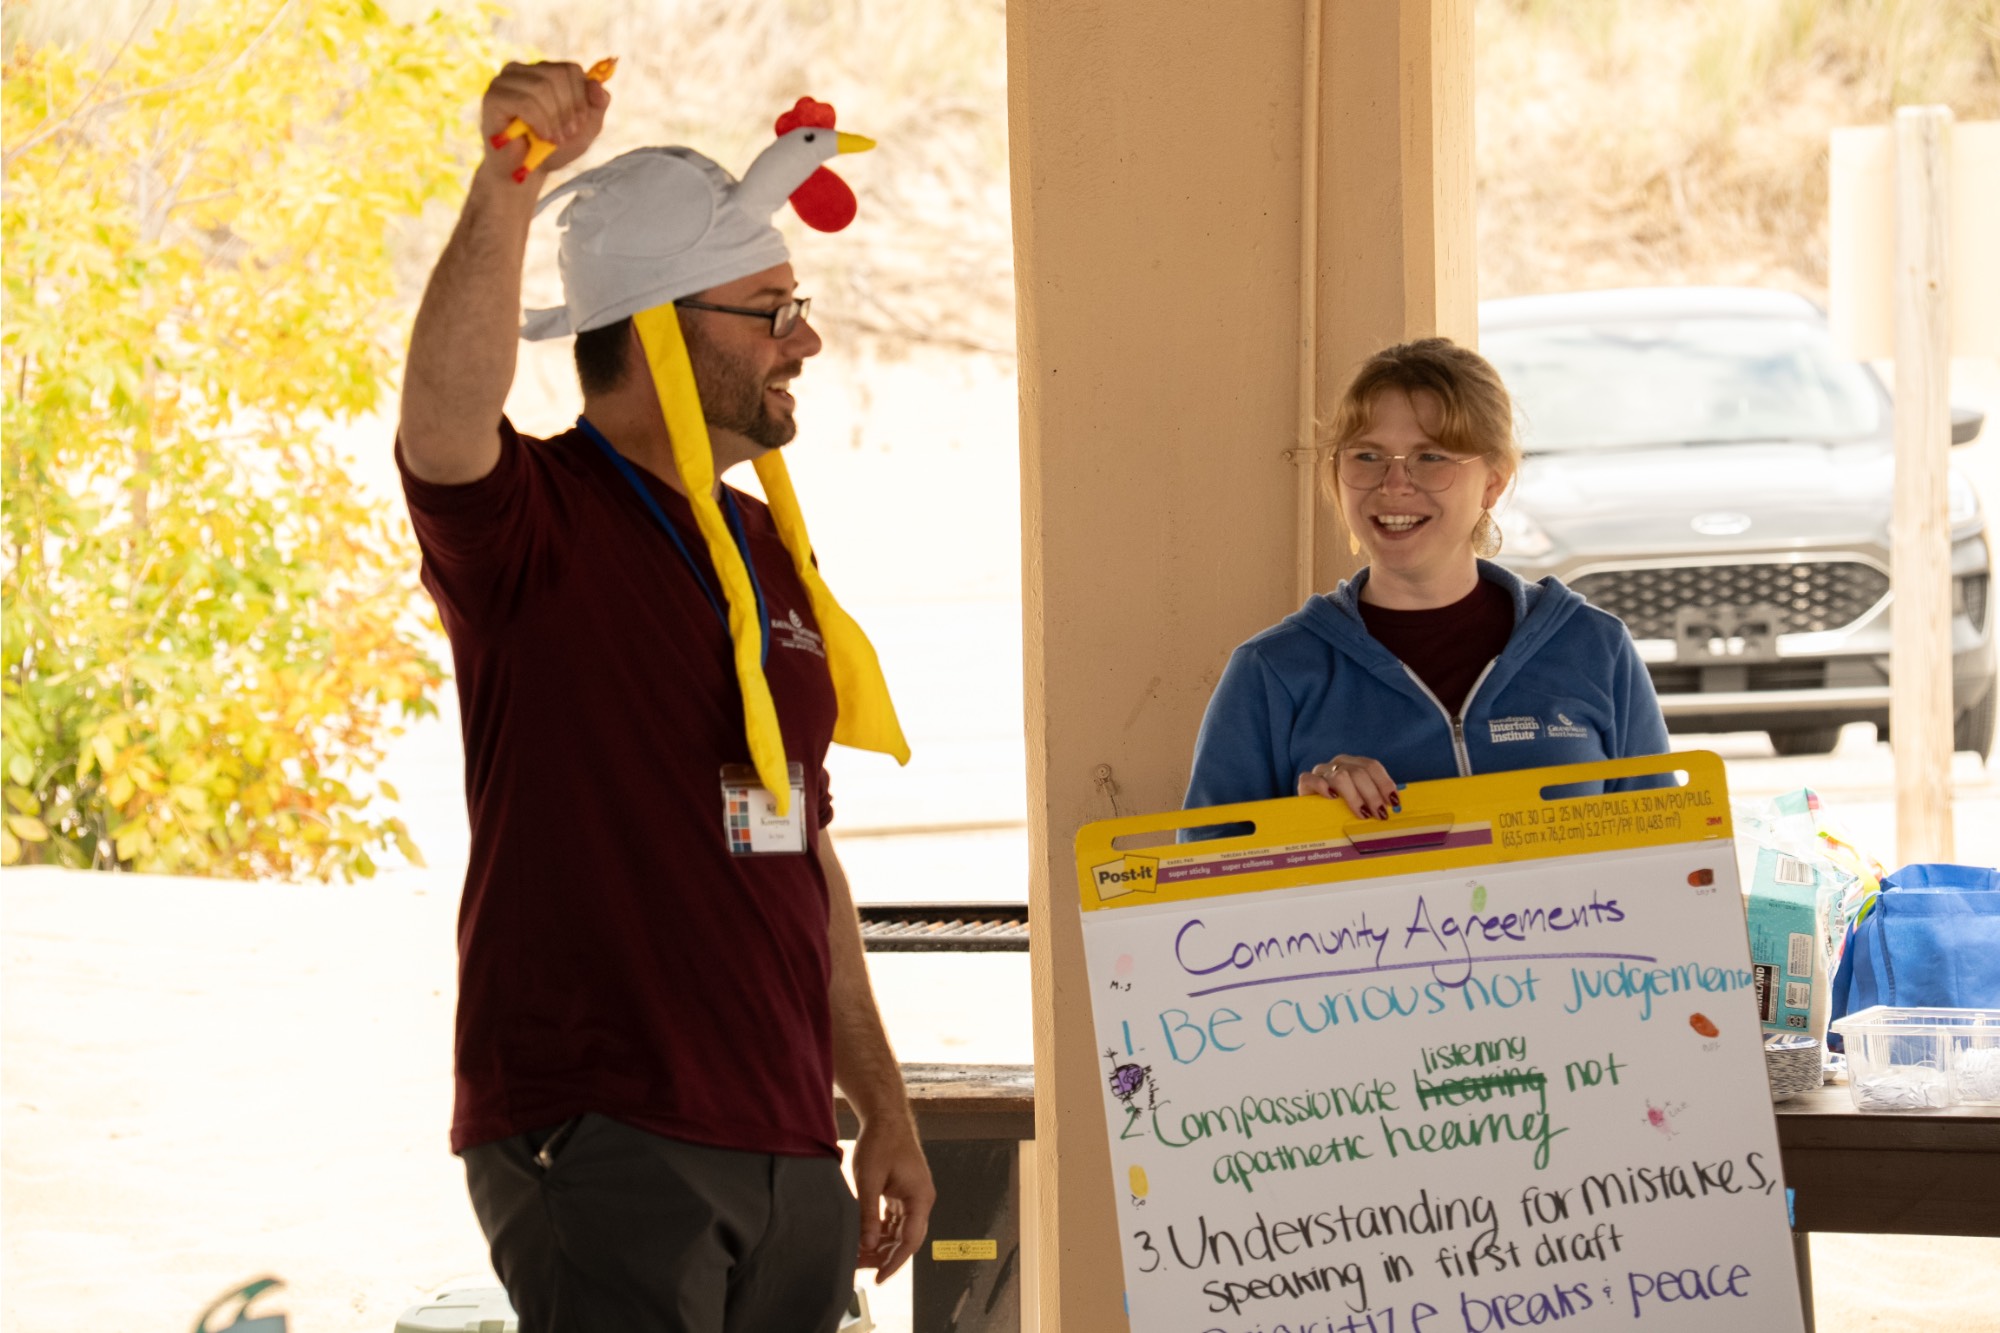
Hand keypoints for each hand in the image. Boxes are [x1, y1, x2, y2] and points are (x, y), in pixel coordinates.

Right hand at [479, 61, 609, 181]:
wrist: (523, 173)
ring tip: (555, 139)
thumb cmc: (553, 149)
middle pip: (557, 75)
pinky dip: (540, 122)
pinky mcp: (493, 96)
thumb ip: (597, 105)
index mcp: (544, 72)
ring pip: (541, 87)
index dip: (581, 97)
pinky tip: (542, 137)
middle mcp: (523, 70)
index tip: (580, 123)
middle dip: (568, 108)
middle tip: (568, 133)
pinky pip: (525, 101)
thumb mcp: (585, 129)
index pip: (570, 69)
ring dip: (554, 118)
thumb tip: (598, 84)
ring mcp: (505, 80)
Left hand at [850, 1113, 933, 1282]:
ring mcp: (912, 1197)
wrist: (885, 1117)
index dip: (894, 1262)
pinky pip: (894, 1220)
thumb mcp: (869, 1179)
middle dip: (883, 1256)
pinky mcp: (902, 1193)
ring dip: (880, 1244)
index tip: (879, 1278)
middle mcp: (920, 1200)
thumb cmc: (881, 1142)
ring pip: (899, 1231)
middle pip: (905, 1239)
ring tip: (857, 1255)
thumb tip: (867, 1244)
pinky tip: (863, 1238)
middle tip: (859, 1268)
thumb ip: (868, 1213)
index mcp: (920, 1198)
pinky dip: (879, 1230)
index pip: (910, 1240)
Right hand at [1298, 754, 1400, 819]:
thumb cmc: (1339, 810)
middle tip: (1379, 814)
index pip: (1372, 766)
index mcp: (1353, 764)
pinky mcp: (1305, 781)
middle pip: (1359, 772)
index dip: (1384, 783)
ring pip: (1340, 776)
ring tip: (1362, 814)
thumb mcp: (1359, 802)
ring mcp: (1321, 771)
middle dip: (1373, 794)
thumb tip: (1395, 808)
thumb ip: (1373, 800)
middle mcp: (1337, 764)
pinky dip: (1323, 787)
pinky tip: (1332, 798)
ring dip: (1355, 797)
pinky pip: (1312, 779)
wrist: (1312, 815)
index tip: (1393, 802)